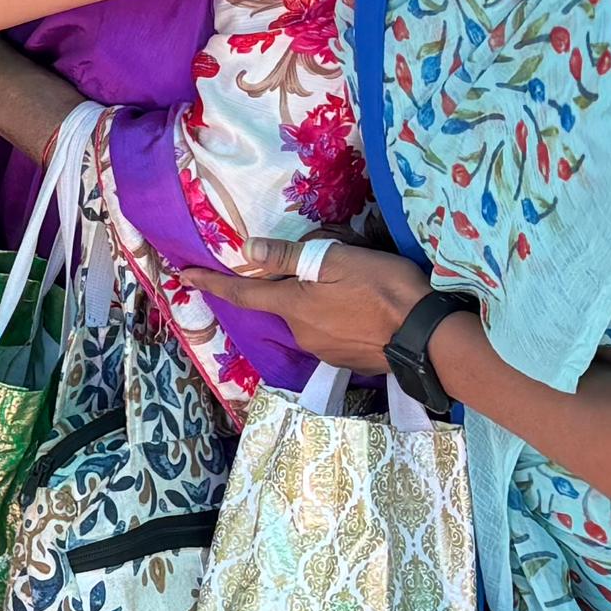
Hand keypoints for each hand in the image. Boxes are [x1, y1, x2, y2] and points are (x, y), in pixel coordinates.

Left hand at [192, 239, 430, 374]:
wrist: (426, 338)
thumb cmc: (383, 289)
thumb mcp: (337, 261)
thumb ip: (291, 257)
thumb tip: (248, 250)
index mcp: (292, 306)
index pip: (242, 292)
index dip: (211, 283)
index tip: (184, 276)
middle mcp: (300, 333)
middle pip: (283, 305)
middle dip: (293, 288)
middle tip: (327, 270)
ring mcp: (323, 350)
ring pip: (309, 319)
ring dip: (319, 304)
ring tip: (354, 289)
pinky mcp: (346, 360)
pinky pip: (331, 333)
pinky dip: (337, 319)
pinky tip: (362, 310)